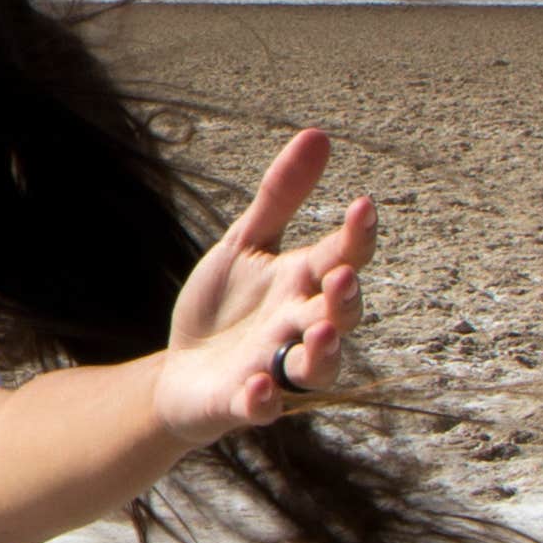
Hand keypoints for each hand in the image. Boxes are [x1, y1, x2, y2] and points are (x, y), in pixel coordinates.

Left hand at [152, 128, 372, 445]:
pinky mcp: (244, 403)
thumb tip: (319, 134)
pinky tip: (258, 387)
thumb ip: (282, 196)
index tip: (363, 207)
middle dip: (345, 299)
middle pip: (339, 316)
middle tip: (342, 277)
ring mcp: (275, 368)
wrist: (180, 370)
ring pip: (315, 368)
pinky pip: (262, 408)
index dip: (356, 237)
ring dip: (323, 353)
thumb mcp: (246, 243)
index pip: (341, 259)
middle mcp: (299, 328)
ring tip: (319, 333)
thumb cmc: (223, 306)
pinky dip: (263, 401)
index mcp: (302, 285)